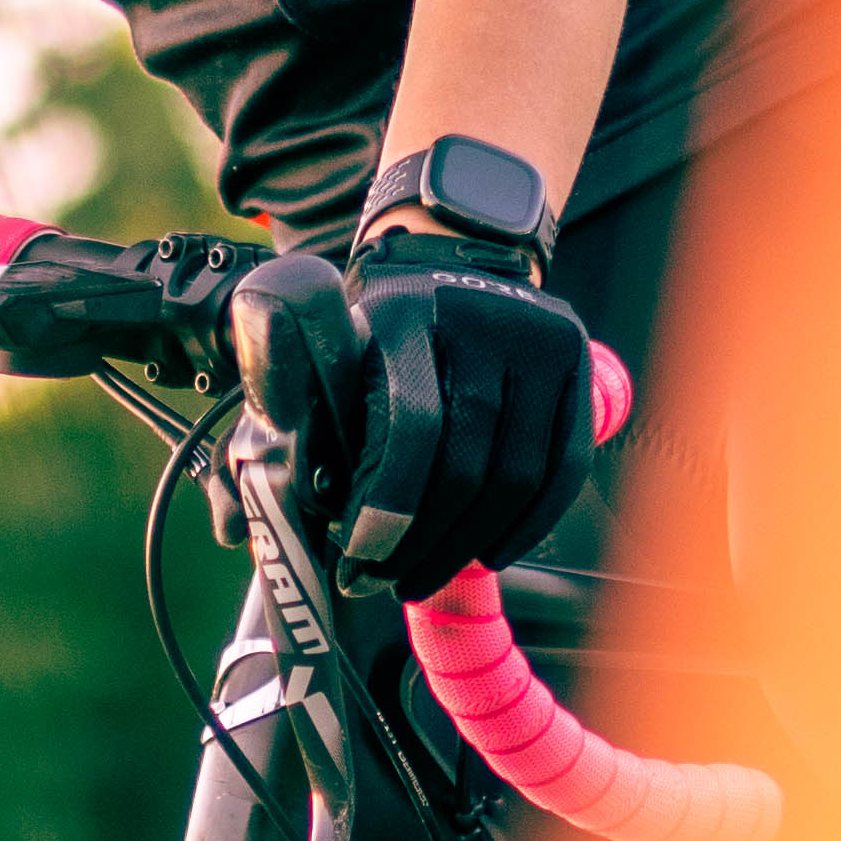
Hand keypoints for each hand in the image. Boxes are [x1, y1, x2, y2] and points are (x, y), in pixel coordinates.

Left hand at [332, 245, 596, 600]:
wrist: (454, 260)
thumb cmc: (382, 336)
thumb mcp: (336, 356)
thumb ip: (309, 425)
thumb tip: (267, 527)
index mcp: (403, 315)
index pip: (411, 426)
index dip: (388, 505)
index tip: (360, 558)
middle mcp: (479, 317)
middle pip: (465, 464)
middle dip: (424, 541)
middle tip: (391, 580)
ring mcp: (536, 336)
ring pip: (515, 476)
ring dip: (470, 545)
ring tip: (428, 574)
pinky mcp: (574, 360)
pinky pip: (564, 466)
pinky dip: (529, 524)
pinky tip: (491, 554)